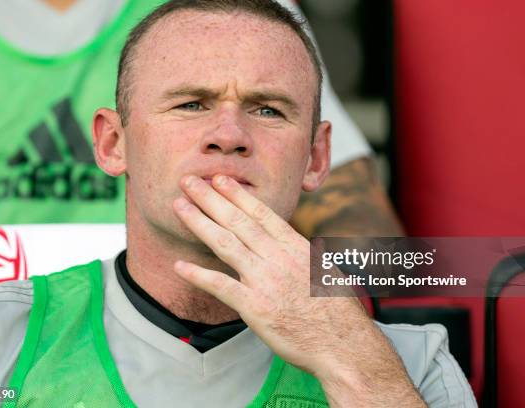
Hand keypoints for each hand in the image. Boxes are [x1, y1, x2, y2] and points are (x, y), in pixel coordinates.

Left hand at [172, 174, 423, 406]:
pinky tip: (179, 266)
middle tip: (189, 180)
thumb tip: (286, 242)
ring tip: (179, 206)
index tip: (220, 179)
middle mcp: (278, 258)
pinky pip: (221, 286)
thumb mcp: (324, 270)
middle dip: (210, 198)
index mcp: (296, 247)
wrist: (345, 345)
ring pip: (225, 244)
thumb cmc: (339, 311)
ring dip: (199, 223)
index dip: (237, 195)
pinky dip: (199, 275)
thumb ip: (299, 254)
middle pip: (238, 221)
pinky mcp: (255, 307)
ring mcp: (265, 281)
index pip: (261, 214)